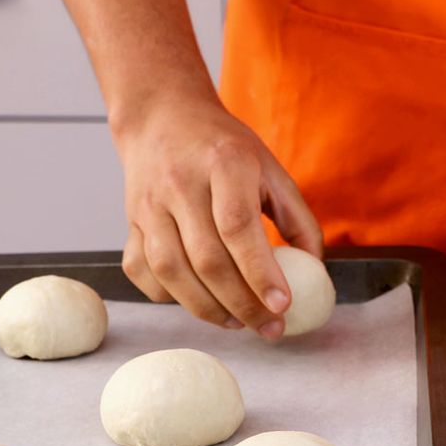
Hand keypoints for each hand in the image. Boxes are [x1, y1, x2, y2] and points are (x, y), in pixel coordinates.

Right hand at [114, 94, 321, 338]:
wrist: (162, 117)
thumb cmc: (224, 149)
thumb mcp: (270, 170)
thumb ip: (297, 219)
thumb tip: (314, 270)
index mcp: (223, 164)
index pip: (237, 227)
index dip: (260, 272)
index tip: (283, 305)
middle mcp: (180, 184)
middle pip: (207, 259)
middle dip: (243, 303)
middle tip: (269, 327)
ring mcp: (148, 205)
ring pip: (172, 271)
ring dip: (207, 308)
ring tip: (239, 322)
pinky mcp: (131, 222)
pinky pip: (142, 271)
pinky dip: (168, 296)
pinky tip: (198, 301)